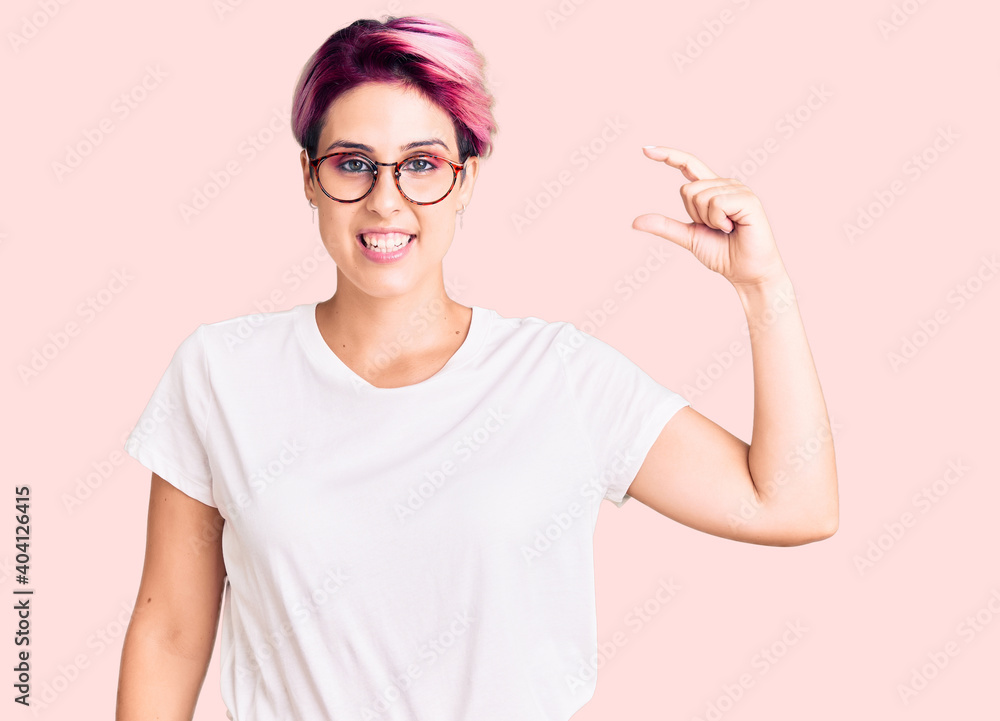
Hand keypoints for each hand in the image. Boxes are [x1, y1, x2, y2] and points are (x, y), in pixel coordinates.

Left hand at [632, 146, 787, 288]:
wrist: (745, 271)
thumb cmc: (722, 253)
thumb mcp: (688, 237)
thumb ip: (665, 226)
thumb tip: (635, 221)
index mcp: (711, 190)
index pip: (688, 165)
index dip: (668, 156)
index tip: (646, 150)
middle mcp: (724, 184)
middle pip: (687, 190)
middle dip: (694, 215)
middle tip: (715, 228)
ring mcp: (738, 189)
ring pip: (701, 196)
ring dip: (708, 220)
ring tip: (726, 229)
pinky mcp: (748, 199)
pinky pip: (717, 203)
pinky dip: (718, 220)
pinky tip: (732, 227)